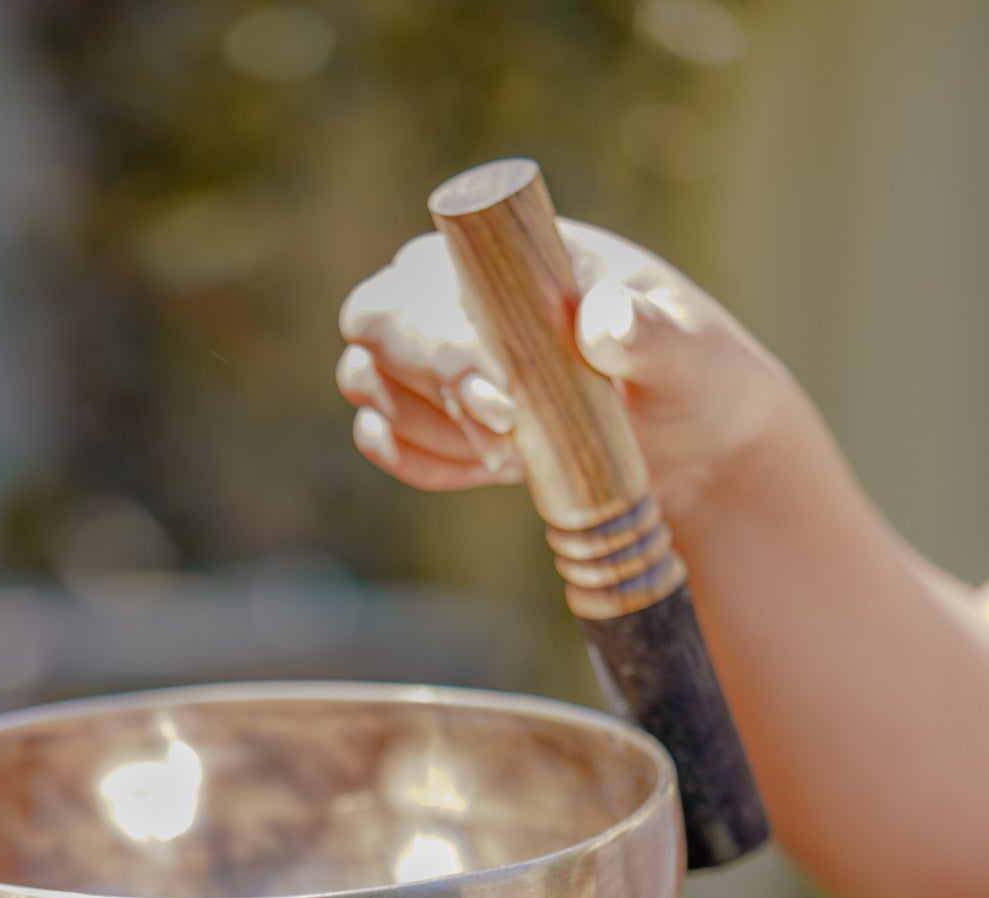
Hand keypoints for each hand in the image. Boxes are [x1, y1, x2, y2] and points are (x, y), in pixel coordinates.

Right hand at [336, 225, 791, 521]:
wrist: (699, 449)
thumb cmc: (698, 382)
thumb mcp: (690, 355)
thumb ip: (651, 335)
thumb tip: (600, 317)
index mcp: (513, 256)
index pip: (422, 272)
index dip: (434, 337)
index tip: (501, 402)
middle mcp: (464, 297)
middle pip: (375, 323)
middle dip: (425, 389)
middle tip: (503, 440)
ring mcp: (448, 360)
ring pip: (370, 382)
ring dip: (424, 428)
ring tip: (509, 458)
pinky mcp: (447, 420)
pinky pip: (385, 436)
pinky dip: (415, 459)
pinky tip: (477, 469)